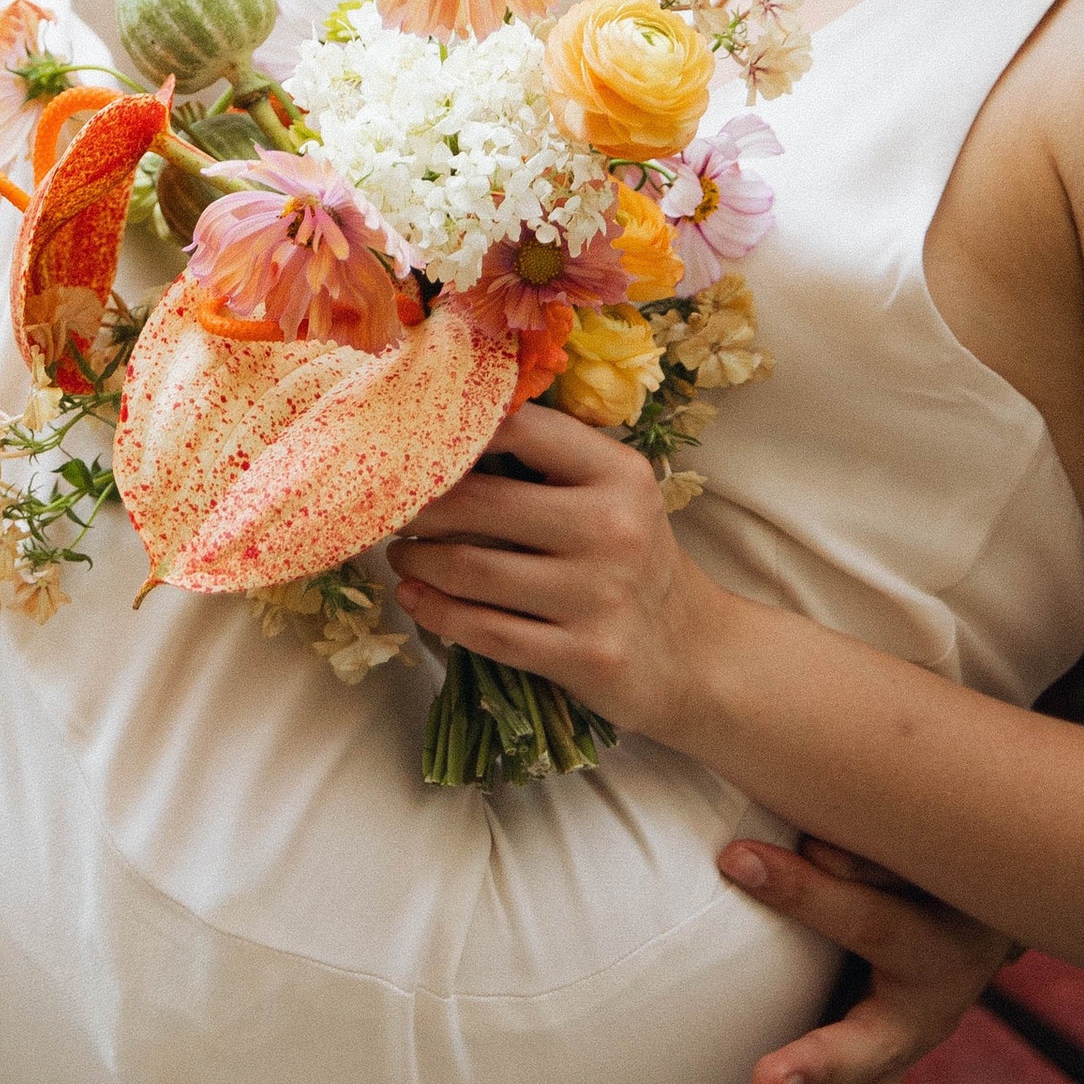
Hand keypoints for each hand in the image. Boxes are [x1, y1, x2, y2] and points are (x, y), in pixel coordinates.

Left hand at [390, 400, 717, 744]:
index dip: (452, 431)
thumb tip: (441, 428)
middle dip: (416, 506)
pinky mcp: (584, 655)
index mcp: (619, 474)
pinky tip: (414, 599)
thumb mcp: (612, 494)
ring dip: (417, 561)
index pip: (519, 429)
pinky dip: (434, 612)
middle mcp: (613, 528)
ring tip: (402, 555)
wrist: (693, 654)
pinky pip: (485, 630)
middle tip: (389, 509)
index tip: (409, 443)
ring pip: (471, 570)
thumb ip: (548, 459)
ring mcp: (600, 596)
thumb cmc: (631, 559)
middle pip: (479, 502)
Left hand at [722, 833, 1014, 1083]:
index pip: (869, 918)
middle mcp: (923, 1011)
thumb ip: (858, 848)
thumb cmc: (924, 863)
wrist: (977, 916)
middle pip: (874, 1043)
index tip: (735, 860)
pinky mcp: (874, 1076)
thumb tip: (804, 846)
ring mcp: (899, 1052)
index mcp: (936, 940)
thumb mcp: (906, 849)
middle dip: (820, 1064)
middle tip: (764, 1082)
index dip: (805, 890)